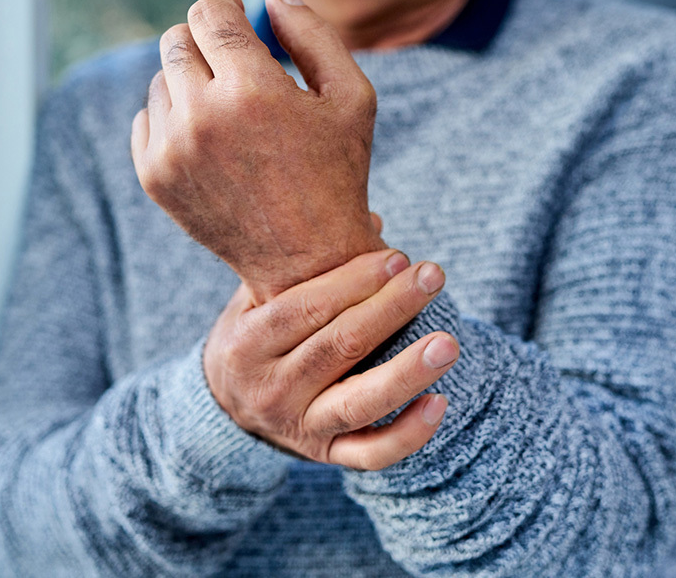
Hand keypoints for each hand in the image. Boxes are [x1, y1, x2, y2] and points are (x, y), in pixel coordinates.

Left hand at [131, 0, 381, 302]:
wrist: (308, 261)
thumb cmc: (337, 173)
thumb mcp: (351, 97)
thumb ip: (313, 33)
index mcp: (252, 90)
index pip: (210, 13)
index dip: (225, 7)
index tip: (238, 18)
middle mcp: (202, 117)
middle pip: (177, 39)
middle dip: (207, 43)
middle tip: (237, 68)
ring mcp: (171, 150)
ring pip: (161, 80)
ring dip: (191, 83)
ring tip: (230, 113)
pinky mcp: (154, 177)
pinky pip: (145, 119)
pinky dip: (172, 119)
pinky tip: (209, 140)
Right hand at [203, 249, 458, 469]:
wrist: (226, 409)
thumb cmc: (256, 335)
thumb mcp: (257, 298)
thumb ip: (304, 263)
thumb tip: (374, 219)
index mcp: (247, 344)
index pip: (304, 310)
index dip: (353, 282)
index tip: (397, 257)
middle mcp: (271, 391)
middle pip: (338, 348)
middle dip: (390, 309)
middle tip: (432, 276)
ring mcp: (300, 428)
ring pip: (359, 403)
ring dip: (407, 372)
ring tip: (448, 342)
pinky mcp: (327, 456)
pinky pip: (372, 454)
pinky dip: (408, 434)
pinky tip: (440, 403)